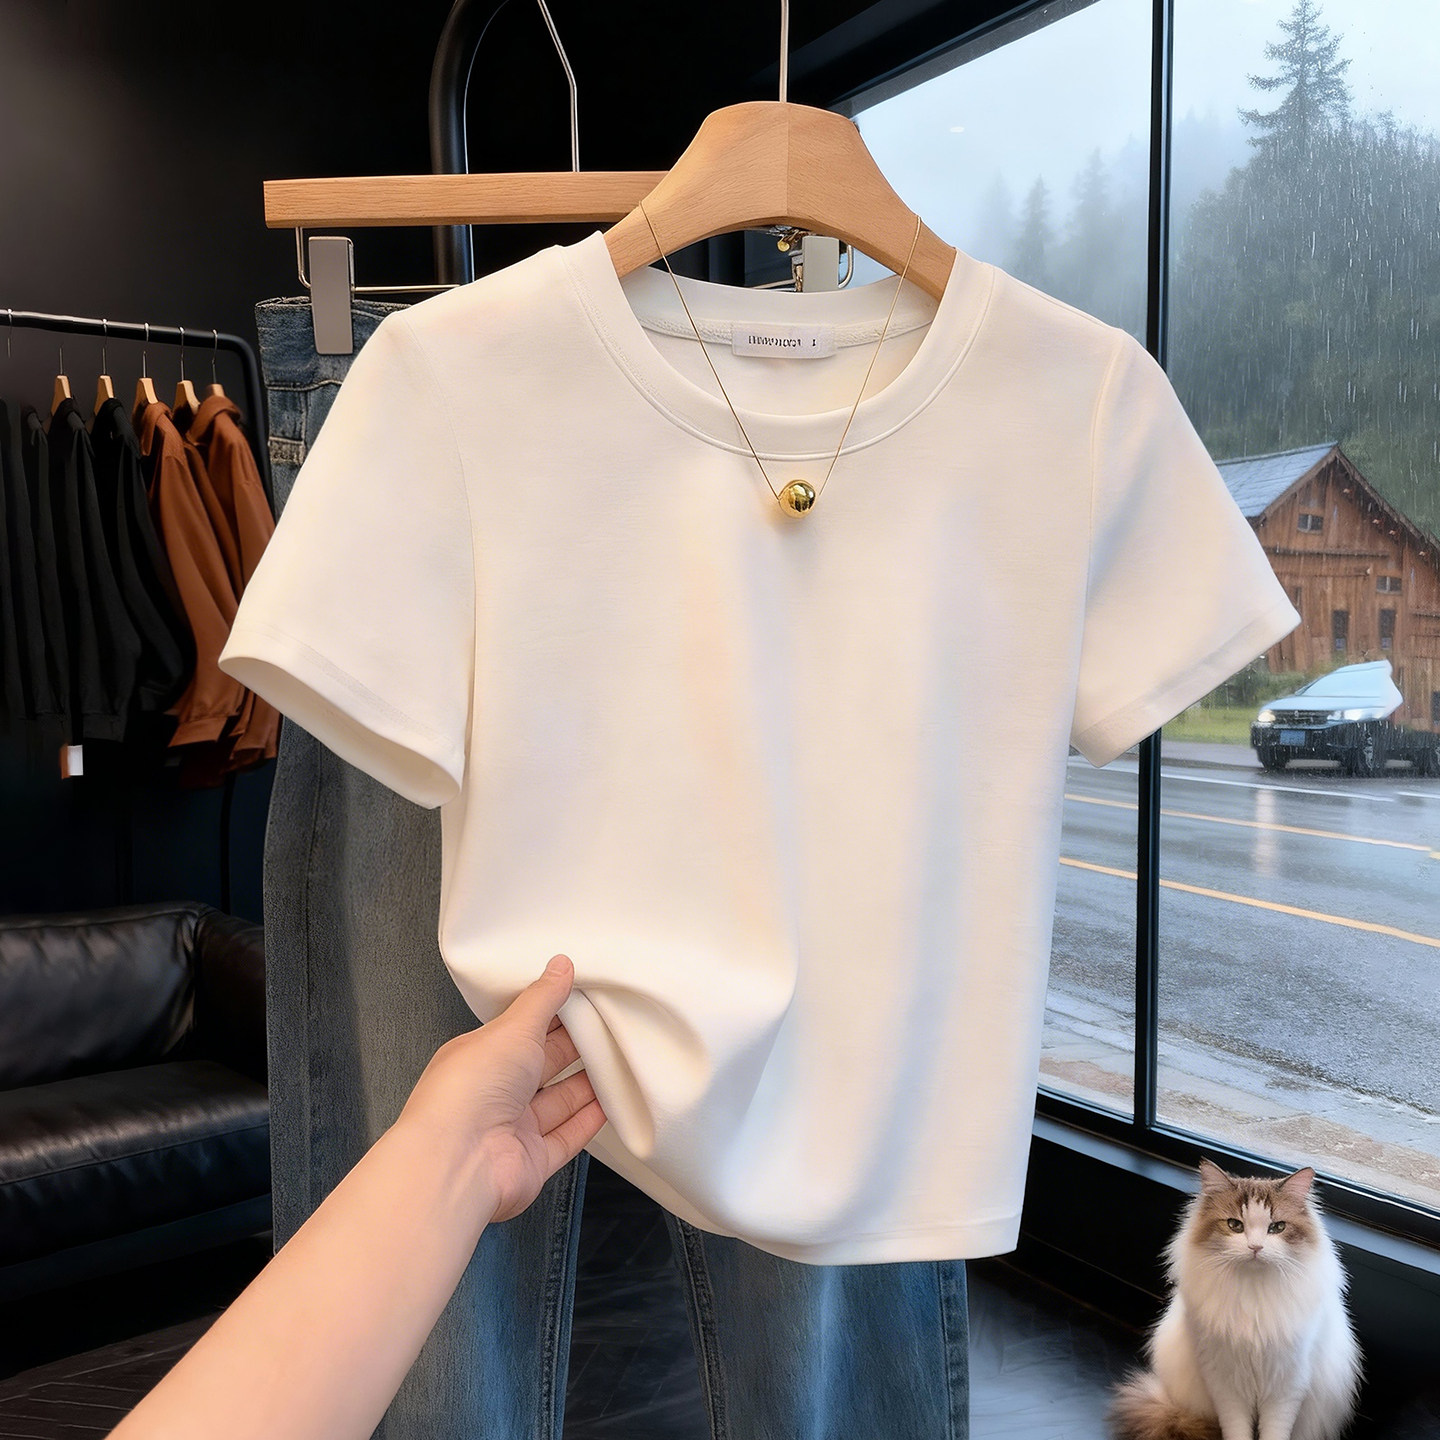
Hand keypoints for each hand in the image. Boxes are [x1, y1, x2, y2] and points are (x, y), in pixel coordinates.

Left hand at [395, 954, 606, 1224]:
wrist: (459, 1162)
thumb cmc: (469, 1091)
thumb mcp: (512, 1028)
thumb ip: (542, 998)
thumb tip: (560, 965)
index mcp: (480, 1056)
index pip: (522, 1031)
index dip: (553, 1016)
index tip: (586, 1000)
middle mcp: (494, 1093)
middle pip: (544, 1066)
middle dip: (576, 1048)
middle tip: (610, 1027)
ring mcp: (513, 1129)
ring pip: (559, 1101)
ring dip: (589, 1084)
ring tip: (620, 1061)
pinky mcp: (532, 1160)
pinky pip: (568, 1136)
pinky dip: (591, 1121)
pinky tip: (612, 1104)